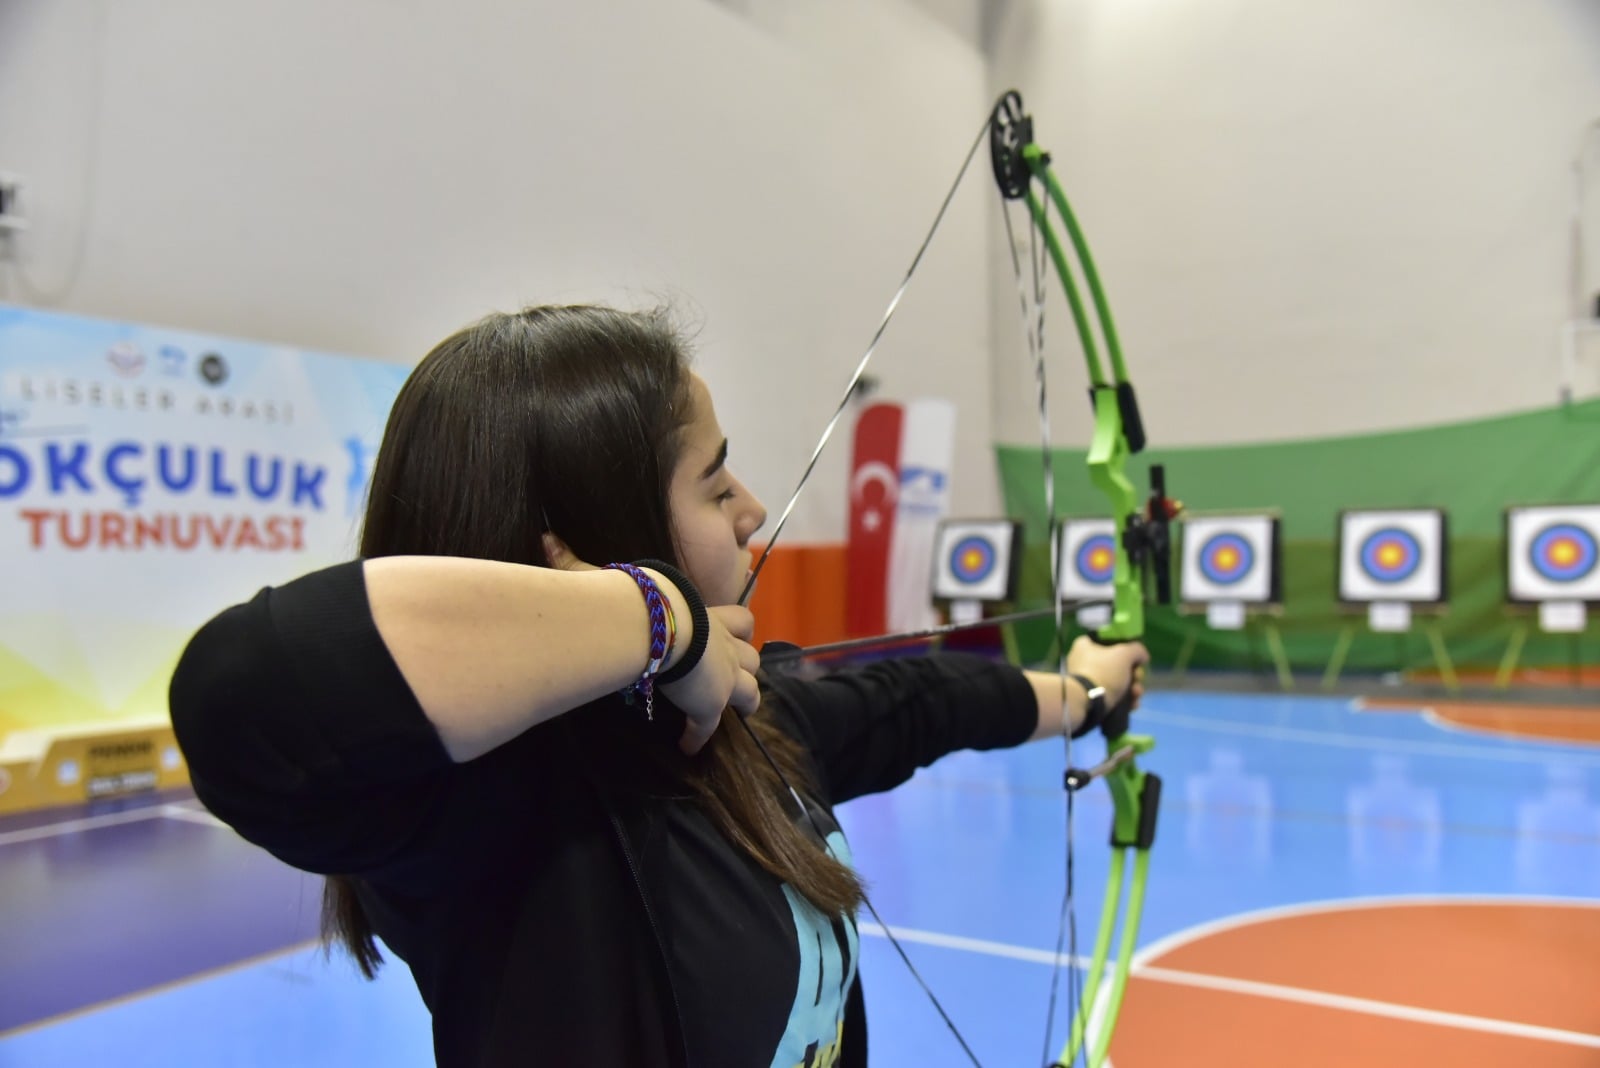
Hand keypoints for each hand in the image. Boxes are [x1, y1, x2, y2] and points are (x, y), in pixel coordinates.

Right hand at [541, 534, 758, 755]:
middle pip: (752, 655)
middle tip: (737, 671)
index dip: (736, 627)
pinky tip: (687, 747)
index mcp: (708, 617)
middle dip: (747, 663)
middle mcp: (722, 646)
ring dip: (745, 700)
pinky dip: (697, 737)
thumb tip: (548, 542)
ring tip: (736, 710)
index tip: (730, 633)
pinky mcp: (709, 706)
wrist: (651, 627)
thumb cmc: (636, 602)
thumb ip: (581, 566)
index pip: (737, 619)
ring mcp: (721, 677)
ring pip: (750, 691)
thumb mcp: (617, 582)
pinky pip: (706, 729)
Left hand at [1065, 636, 1149, 713]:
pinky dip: (1124, 701)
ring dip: (1132, 689)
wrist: (1087, 703)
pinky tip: (1133, 704)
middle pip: (1116, 664)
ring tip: (1136, 694)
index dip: (1123, 647)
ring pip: (1116, 683)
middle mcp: (1083, 663)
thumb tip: (1142, 656)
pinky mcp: (1092, 700)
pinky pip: (1112, 697)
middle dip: (1134, 674)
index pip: (1106, 641)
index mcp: (1084, 647)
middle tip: (1138, 678)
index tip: (1133, 656)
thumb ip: (1136, 650)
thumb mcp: (1125, 654)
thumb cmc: (1104, 671)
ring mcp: (1087, 683)